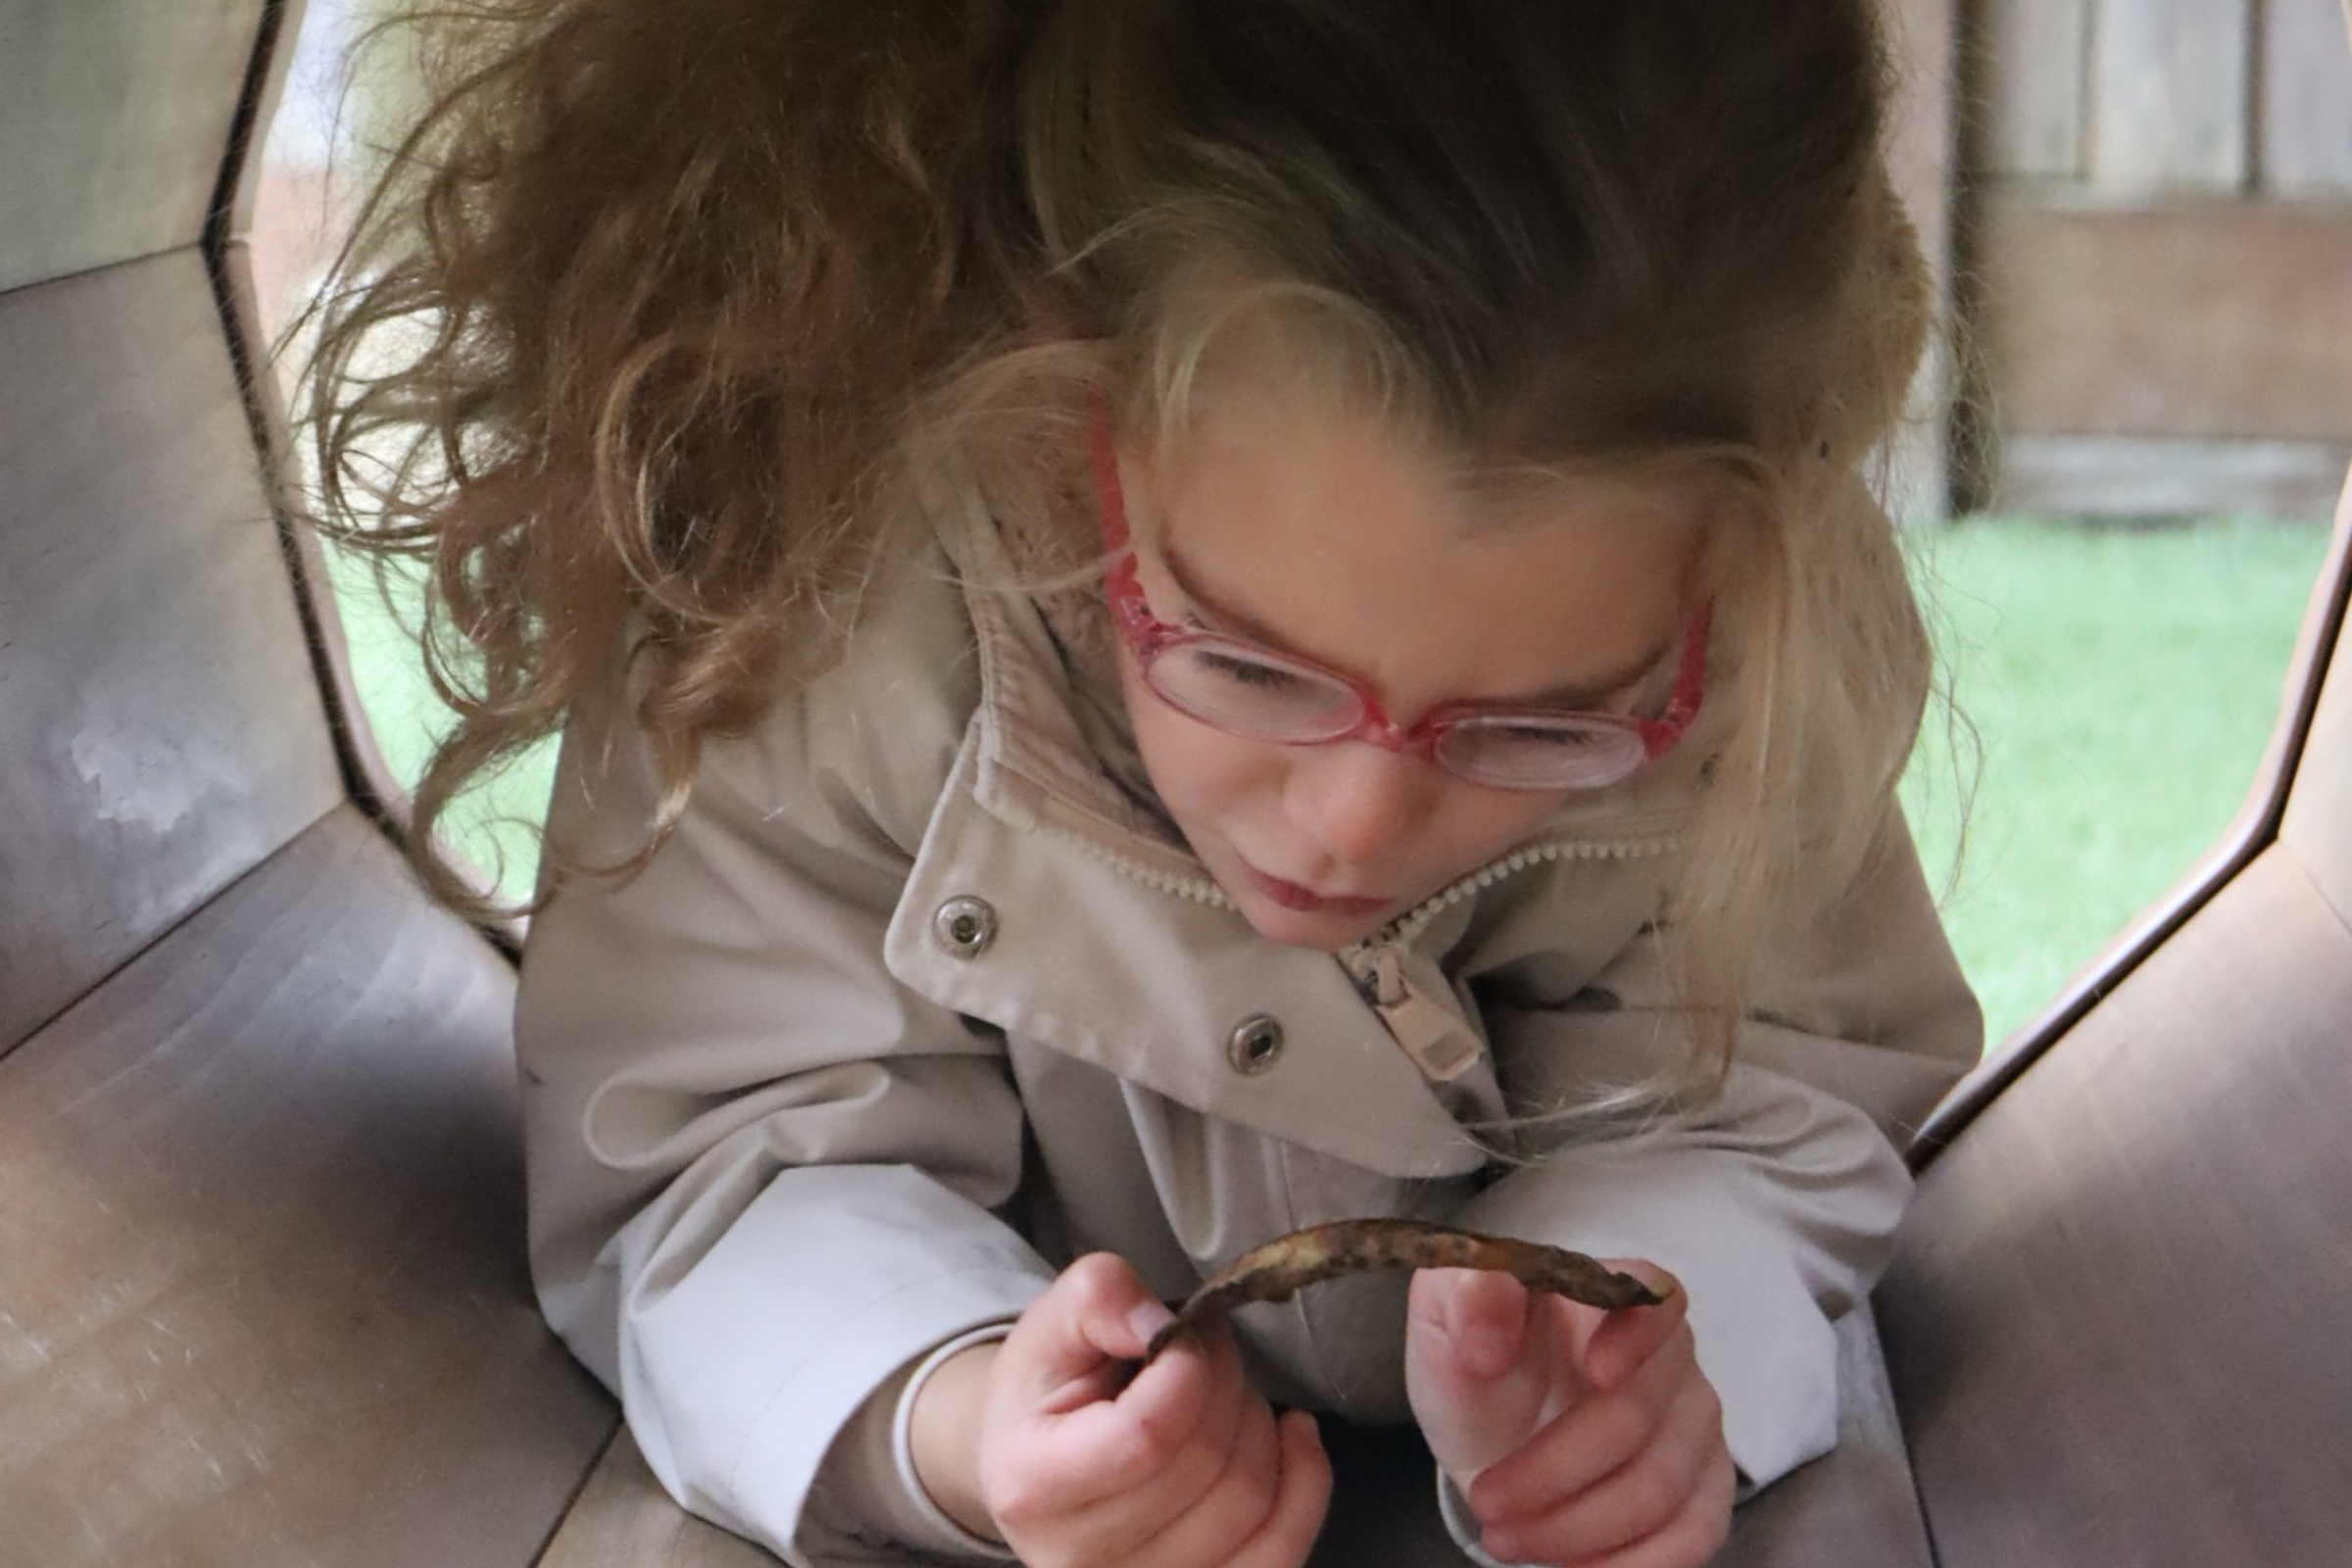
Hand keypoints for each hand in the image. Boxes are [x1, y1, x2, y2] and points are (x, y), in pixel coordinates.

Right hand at [913, 1252, 1330, 1567]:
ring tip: (1221, 1390)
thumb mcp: (1052, 1323)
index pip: (1145, 1437)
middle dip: (1225, 1379)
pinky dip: (1306, 1480)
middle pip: (1206, 1463)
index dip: (1188, 1369)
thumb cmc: (1047, 1393)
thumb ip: (1100, 1297)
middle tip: (1206, 1344)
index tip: (1183, 1330)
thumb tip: (1164, 1326)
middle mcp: (1083, 1559)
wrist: (1038, 1466)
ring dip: (1257, 1420)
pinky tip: (1293, 1434)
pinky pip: (1281, 1548)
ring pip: (1250, 1498)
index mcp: (1034, 1485)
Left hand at [1405, 1262, 1732, 1566]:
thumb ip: (1463, 1298)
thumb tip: (1488, 1298)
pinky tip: (1574, 1567)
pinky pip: (1694, 1535)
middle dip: (1554, 1471)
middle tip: (1487, 1502)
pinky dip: (1630, 1563)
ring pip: (1659, 1488)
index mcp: (1609, 1293)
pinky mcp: (1707, 1485)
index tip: (1593, 1372)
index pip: (1650, 1298)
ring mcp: (1695, 1421)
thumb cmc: (1476, 1369)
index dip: (1632, 1337)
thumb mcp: (1444, 1325)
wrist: (1495, 1433)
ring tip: (1508, 1537)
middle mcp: (1669, 1353)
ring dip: (1576, 1527)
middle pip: (1636, 1416)